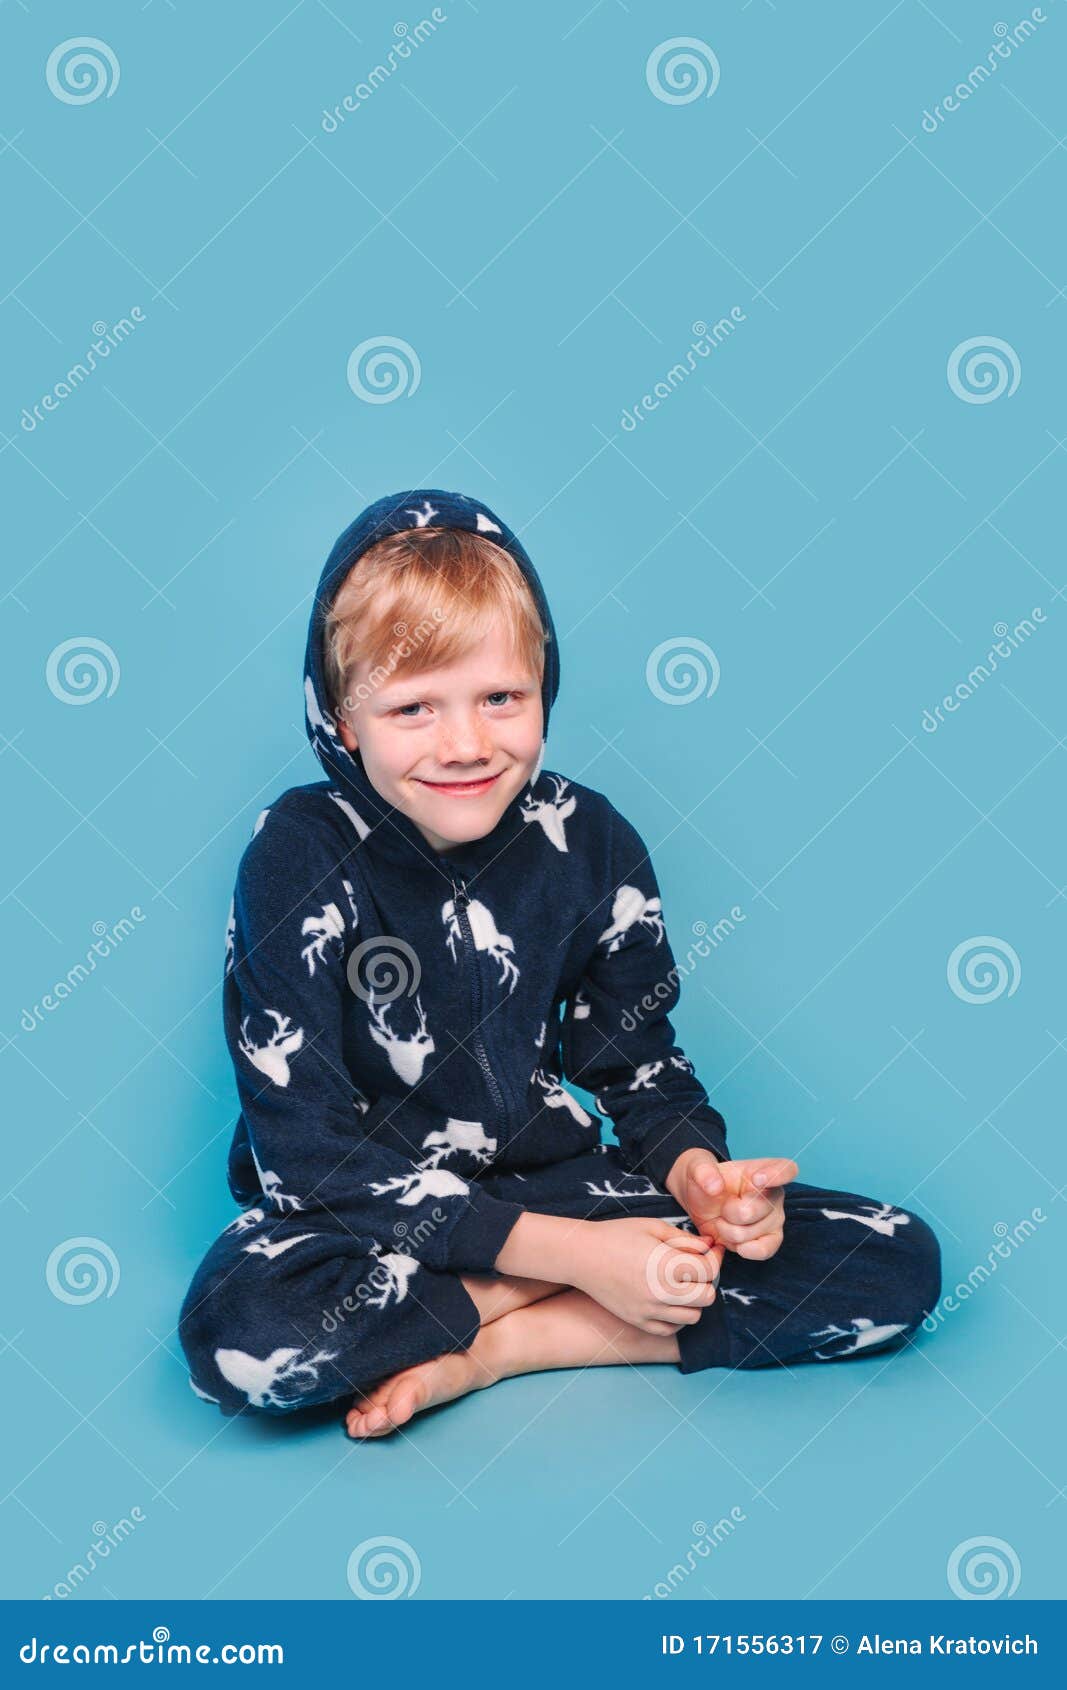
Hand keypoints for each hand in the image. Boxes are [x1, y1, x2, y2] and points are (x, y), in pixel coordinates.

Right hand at [570, 1216, 723, 1335]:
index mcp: (666, 1265)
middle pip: (707, 1297)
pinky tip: (669, 1299)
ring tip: (682, 1283)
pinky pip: (671, 1329)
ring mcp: (649, 1310)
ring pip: (692, 1316)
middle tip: (697, 1267)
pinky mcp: (638, 1321)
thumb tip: (710, 1245)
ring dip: (694, 1300)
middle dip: (708, 1280)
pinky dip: (677, 1317)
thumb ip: (685, 1238)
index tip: (712, 1250)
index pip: (709, 1270)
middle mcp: (660, 1292)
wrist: (582, 1256)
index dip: (715, 1258)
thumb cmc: (617, 1235)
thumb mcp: (653, 1227)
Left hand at [666, 1150, 798, 1261]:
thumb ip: (703, 1171)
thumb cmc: (705, 1182)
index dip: (777, 1175)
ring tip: (723, 1220)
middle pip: (761, 1208)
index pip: (786, 1169)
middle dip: (732, 1211)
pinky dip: (745, 1249)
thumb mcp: (697, 1168)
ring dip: (729, 1231)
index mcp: (764, 1170)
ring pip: (753, 1233)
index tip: (757, 1179)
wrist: (700, 1204)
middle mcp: (775, 1194)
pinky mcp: (770, 1240)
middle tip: (723, 1206)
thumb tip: (715, 1186)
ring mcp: (774, 1219)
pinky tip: (735, 1244)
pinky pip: (766, 1250)